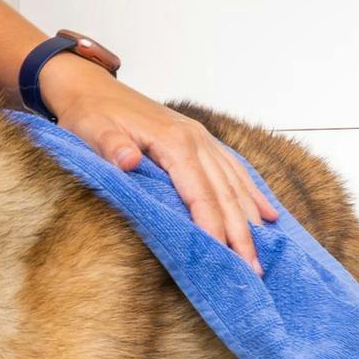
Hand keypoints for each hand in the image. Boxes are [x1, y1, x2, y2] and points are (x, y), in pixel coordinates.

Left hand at [40, 54, 276, 274]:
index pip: (200, 193)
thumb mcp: (91, 131)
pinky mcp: (200, 141)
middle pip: (225, 194)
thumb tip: (128, 160)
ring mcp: (201, 139)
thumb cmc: (90, 114)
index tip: (224, 257)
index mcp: (174, 142)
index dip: (213, 226)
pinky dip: (252, 193)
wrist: (92, 88)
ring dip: (250, 220)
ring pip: (234, 184)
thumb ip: (110, 147)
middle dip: (240, 234)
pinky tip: (267, 215)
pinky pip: (232, 170)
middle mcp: (196, 140)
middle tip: (252, 270)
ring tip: (260, 255)